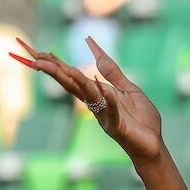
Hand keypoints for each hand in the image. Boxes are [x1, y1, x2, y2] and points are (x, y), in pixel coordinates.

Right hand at [12, 36, 164, 164]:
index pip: (73, 77)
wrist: (153, 144)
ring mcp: (105, 117)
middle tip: (36, 59)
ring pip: (88, 97)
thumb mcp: (128, 89)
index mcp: (98, 94)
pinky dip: (109, 101)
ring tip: (67, 68)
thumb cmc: (141, 118)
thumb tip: (93, 45)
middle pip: (72, 86)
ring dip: (78, 82)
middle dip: (55, 73)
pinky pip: (112, 112)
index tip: (40, 52)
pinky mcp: (117, 128)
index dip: (57, 65)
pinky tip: (104, 89)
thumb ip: (111, 71)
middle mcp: (96, 105)